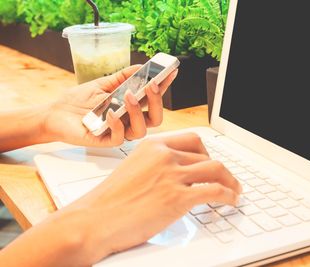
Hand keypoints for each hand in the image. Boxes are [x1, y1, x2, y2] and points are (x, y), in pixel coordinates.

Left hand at [43, 65, 177, 146]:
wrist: (56, 113)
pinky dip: (117, 125)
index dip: (164, 86)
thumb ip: (122, 77)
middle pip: (155, 118)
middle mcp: (129, 120)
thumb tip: (141, 66)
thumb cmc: (79, 100)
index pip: (152, 98)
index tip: (171, 71)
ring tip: (128, 96)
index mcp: (131, 107)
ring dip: (137, 112)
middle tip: (152, 85)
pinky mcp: (105, 140)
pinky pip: (119, 138)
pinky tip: (110, 113)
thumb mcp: (103, 83)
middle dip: (157, 102)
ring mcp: (119, 131)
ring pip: (141, 130)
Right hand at [61, 133, 241, 263]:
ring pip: (216, 169)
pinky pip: (215, 191)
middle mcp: (163, 155)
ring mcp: (171, 175)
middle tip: (227, 180)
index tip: (211, 162)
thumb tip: (178, 175)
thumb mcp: (134, 169)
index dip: (207, 151)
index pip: (192, 139)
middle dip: (220, 170)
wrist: (94, 220)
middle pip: (206, 156)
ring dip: (231, 181)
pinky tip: (230, 201)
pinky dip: (228, 196)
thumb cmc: (110, 200)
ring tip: (235, 191)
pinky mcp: (177, 197)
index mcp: (153, 145)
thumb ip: (157, 166)